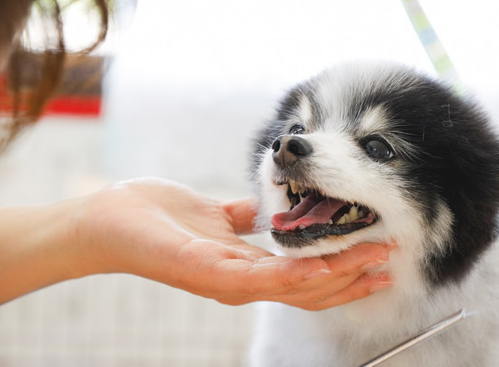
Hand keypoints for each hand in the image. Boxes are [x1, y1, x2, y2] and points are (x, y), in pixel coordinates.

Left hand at [76, 177, 393, 310]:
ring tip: (372, 259)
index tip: (377, 255)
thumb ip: (243, 218)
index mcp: (246, 268)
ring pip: (296, 287)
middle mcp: (242, 283)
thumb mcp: (212, 213)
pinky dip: (298, 275)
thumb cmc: (155, 216)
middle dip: (354, 278)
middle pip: (311, 290)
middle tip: (391, 260)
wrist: (107, 220)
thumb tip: (265, 209)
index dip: (344, 271)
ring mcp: (227, 282)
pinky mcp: (210, 273)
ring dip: (338, 275)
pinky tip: (325, 263)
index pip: (306, 277)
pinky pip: (263, 279)